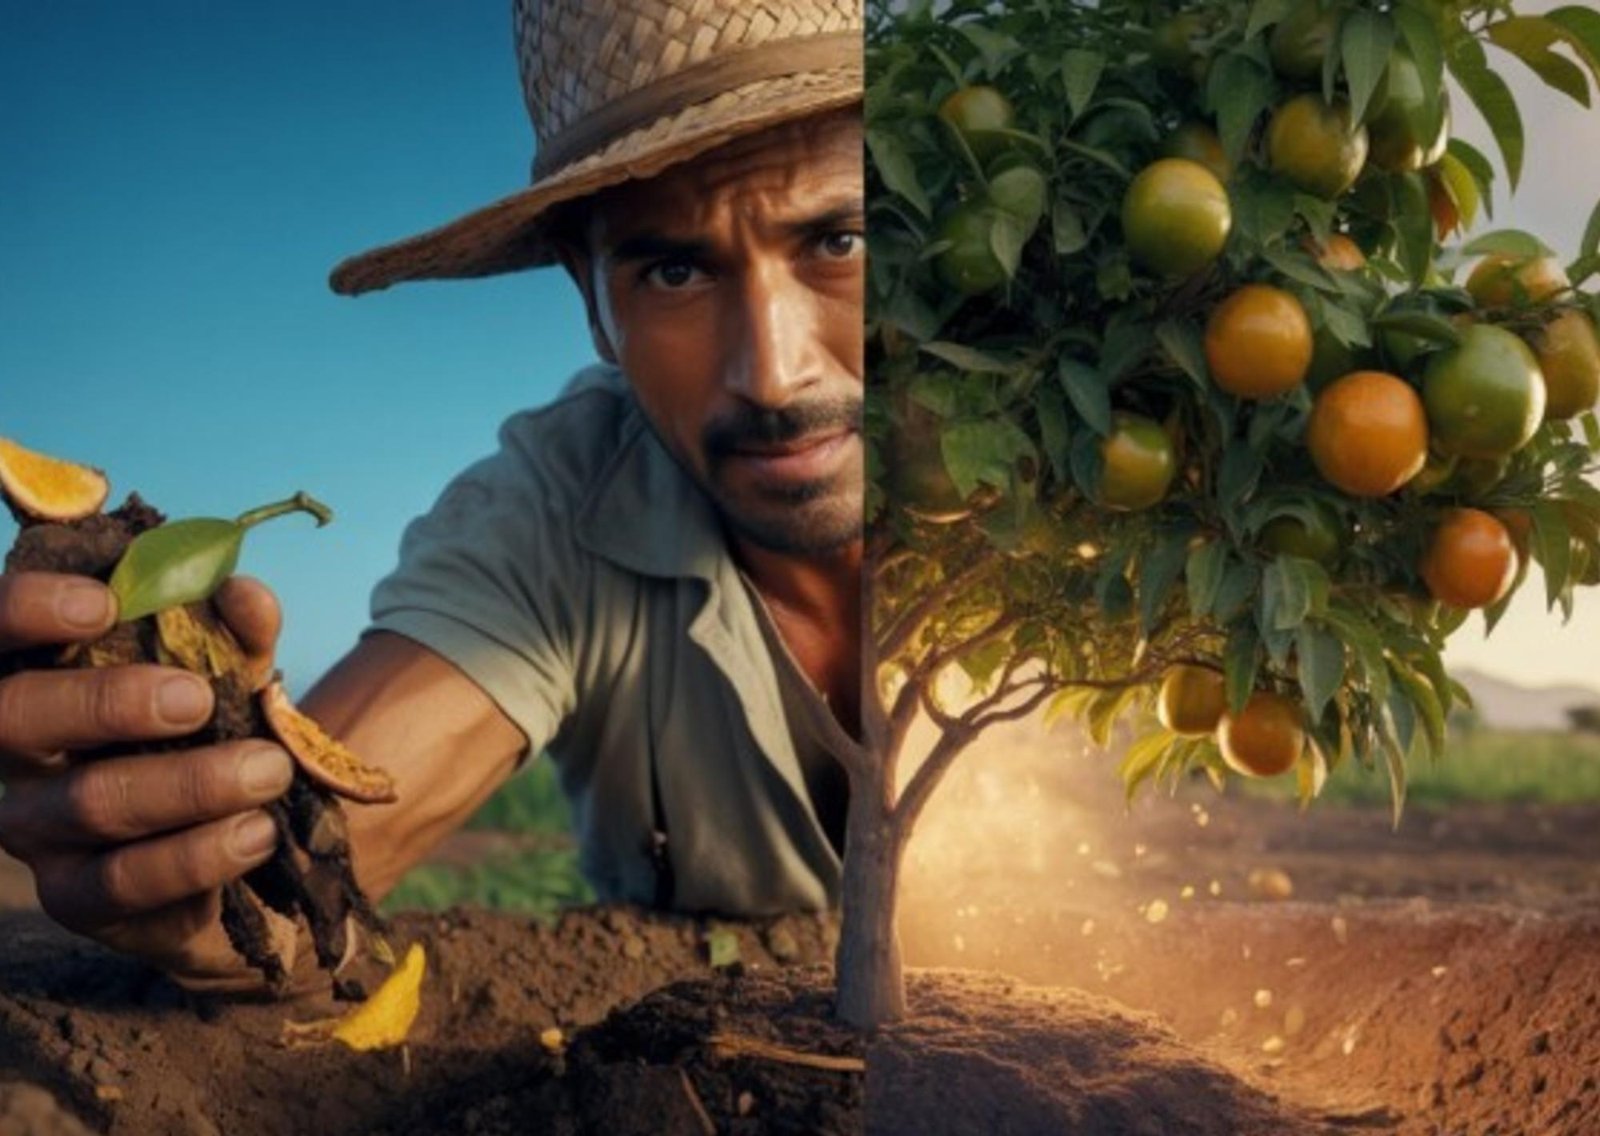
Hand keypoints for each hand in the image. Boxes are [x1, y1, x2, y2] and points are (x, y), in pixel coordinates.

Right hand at [0, 573, 294, 987]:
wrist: (235, 845)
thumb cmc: (211, 737)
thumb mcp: (233, 676)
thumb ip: (238, 633)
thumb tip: (239, 593)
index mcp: (42, 678)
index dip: (26, 609)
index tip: (104, 603)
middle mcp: (17, 752)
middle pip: (15, 716)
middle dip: (107, 702)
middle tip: (198, 699)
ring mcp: (36, 828)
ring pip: (88, 802)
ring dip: (189, 784)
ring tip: (269, 770)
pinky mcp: (74, 896)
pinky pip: (123, 880)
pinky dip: (199, 854)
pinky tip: (258, 832)